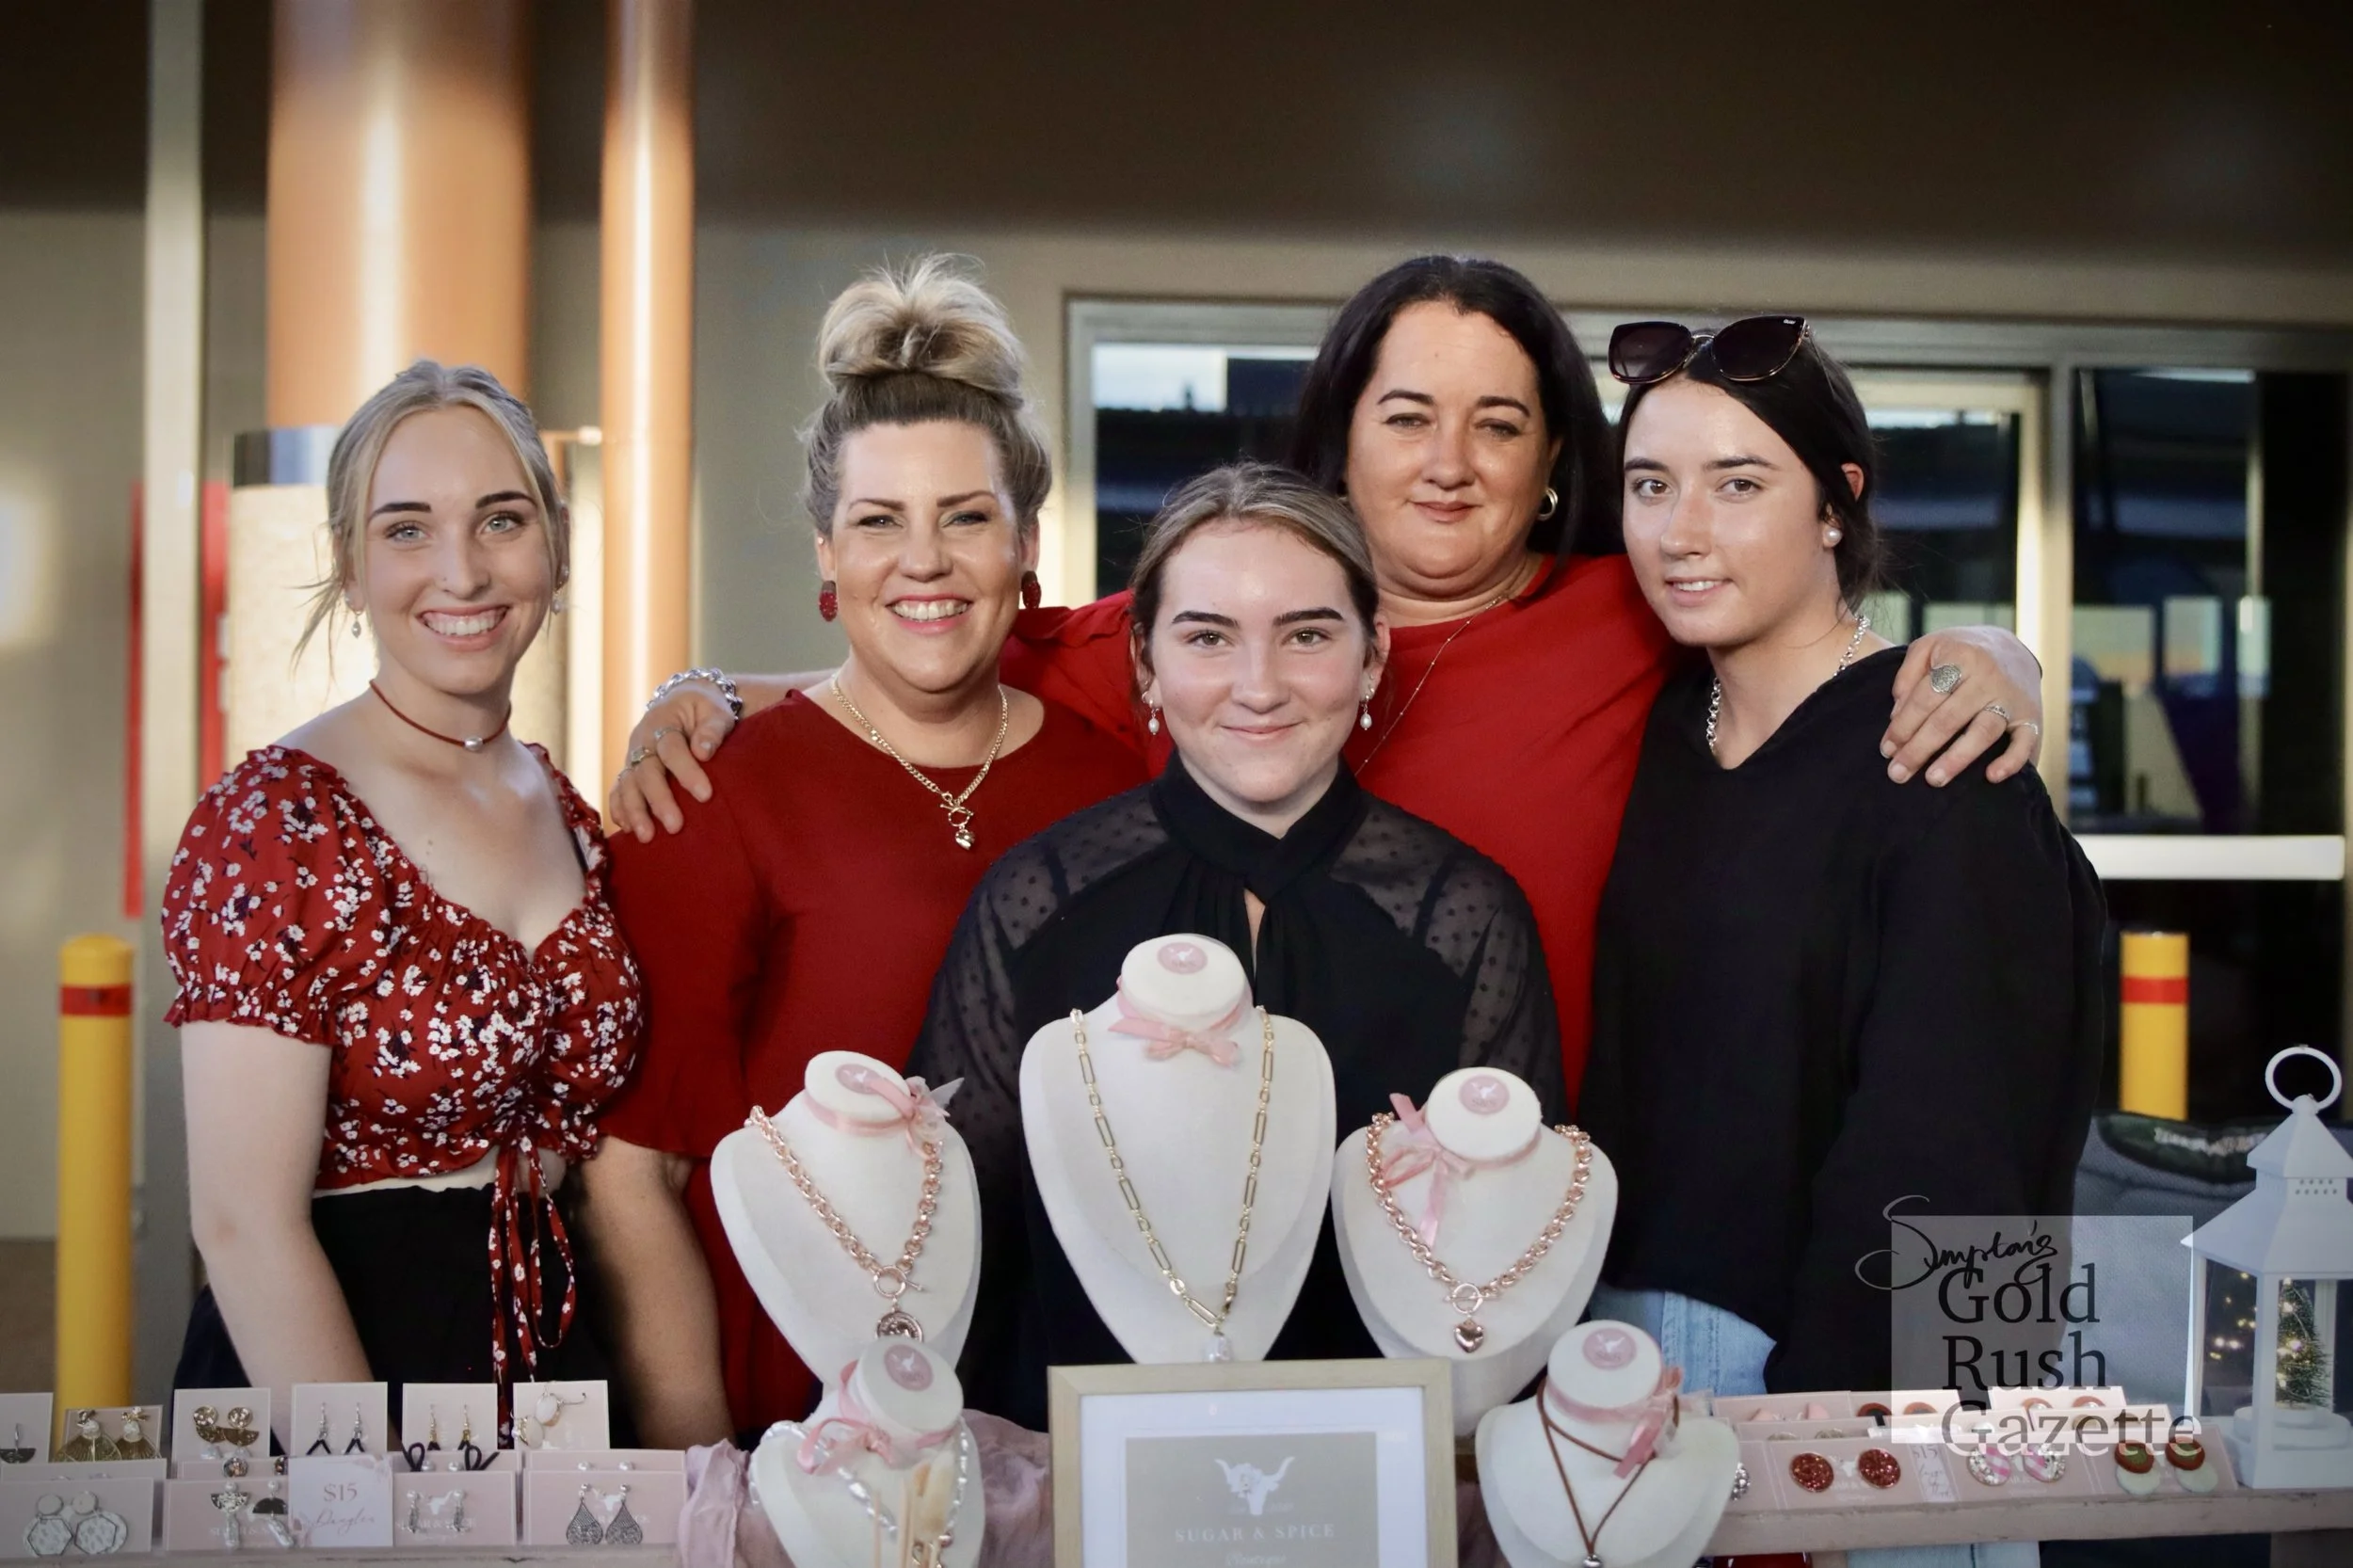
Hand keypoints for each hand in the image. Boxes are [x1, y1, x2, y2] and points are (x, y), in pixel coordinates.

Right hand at [608, 679, 735, 839]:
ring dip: (635, 811)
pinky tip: (626, 829)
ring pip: (628, 785)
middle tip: (675, 826)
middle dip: (659, 800)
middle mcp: (642, 741)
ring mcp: (633, 757)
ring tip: (646, 837)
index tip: (706, 795)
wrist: (682, 704)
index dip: (687, 771)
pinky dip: (620, 809)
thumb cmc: (704, 710)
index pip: (672, 748)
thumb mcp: (714, 711)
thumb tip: (703, 751)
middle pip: (646, 772)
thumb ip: (712, 730)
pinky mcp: (630, 771)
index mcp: (663, 722)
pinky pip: (618, 791)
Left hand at [1882, 626, 2043, 786]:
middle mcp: (1988, 677)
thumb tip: (1896, 716)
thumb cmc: (1959, 653)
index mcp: (1960, 657)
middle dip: (1919, 749)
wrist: (2011, 648)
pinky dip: (2012, 761)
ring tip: (1933, 780)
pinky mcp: (2032, 716)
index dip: (1902, 727)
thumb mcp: (1929, 648)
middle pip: (1948, 719)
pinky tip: (1992, 777)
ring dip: (1957, 759)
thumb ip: (1907, 676)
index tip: (1886, 751)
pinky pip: (2026, 742)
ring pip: (1983, 732)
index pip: (1924, 699)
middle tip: (1898, 774)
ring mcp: (2012, 698)